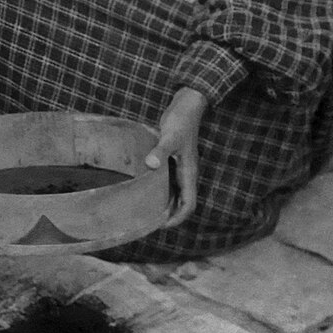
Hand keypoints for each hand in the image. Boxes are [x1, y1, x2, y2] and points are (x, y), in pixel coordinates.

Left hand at [146, 87, 207, 213]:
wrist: (186, 106)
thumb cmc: (180, 122)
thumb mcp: (169, 138)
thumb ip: (160, 152)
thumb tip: (151, 165)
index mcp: (189, 174)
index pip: (188, 205)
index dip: (177, 218)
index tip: (160, 225)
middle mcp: (187, 174)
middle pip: (181, 203)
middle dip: (168, 215)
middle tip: (147, 221)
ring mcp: (180, 167)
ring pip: (175, 193)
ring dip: (164, 203)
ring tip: (144, 209)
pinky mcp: (173, 159)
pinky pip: (167, 181)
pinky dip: (159, 188)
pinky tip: (143, 187)